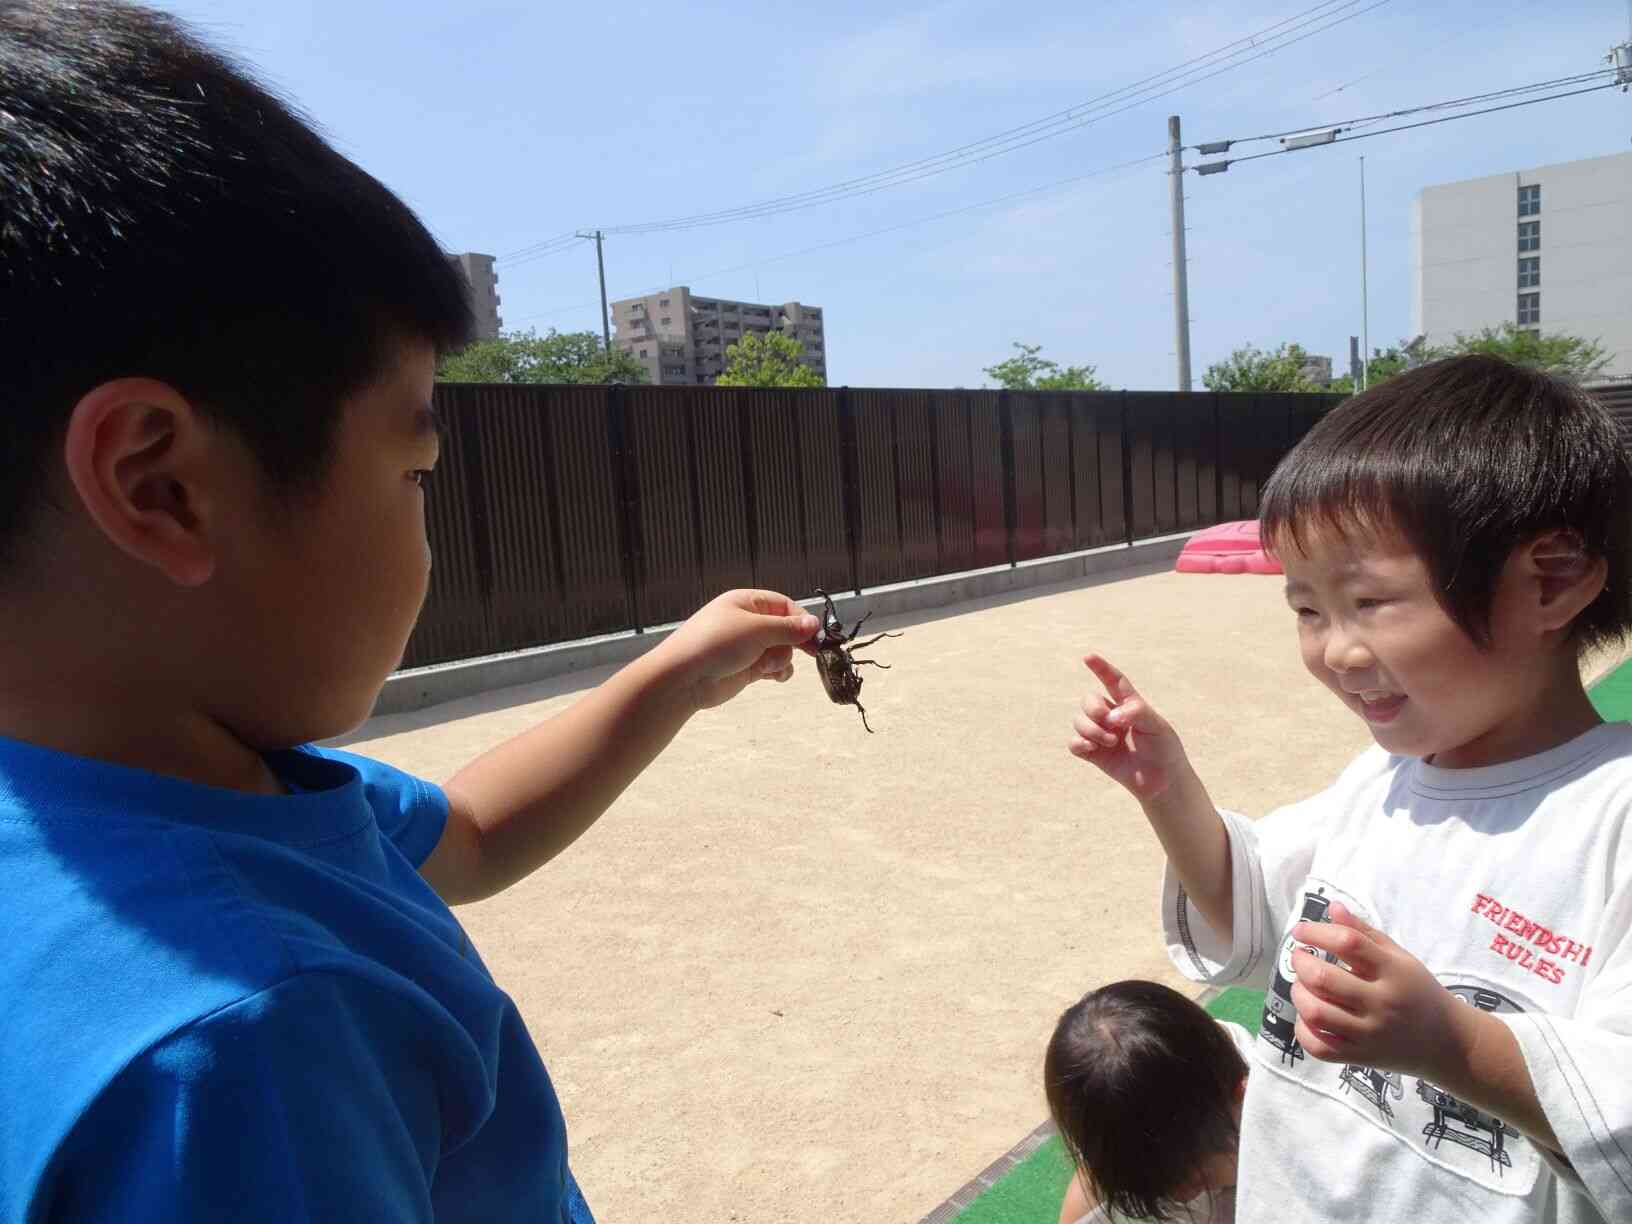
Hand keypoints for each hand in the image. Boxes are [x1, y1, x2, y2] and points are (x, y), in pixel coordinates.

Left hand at [652, 589, 819, 711]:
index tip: (815, 635)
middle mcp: (748, 623)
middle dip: (794, 641)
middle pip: (786, 628)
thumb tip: (814, 623)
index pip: (784, 605)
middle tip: (811, 652)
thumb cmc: (714, 644)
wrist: (684, 678)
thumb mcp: (756, 630)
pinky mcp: (747, 668)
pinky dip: (777, 671)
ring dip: (782, 658)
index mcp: (746, 603)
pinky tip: (774, 676)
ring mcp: (748, 646)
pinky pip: (773, 667)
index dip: (801, 619)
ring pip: (781, 650)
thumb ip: (788, 628)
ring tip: (769, 666)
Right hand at [1068, 654, 1191, 800]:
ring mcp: (1101, 734)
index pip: (1114, 681)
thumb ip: (1137, 713)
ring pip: (1079, 721)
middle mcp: (1112, 716)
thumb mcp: (1157, 726)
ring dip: (1091, 729)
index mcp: (1129, 705)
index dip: (1101, 668)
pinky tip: (1091, 748)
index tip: (1088, 657)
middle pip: (1089, 700)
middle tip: (1110, 722)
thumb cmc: (1165, 750)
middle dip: (1094, 708)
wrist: (1164, 781)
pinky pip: (1073, 743)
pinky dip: (1079, 742)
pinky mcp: (1093, 754)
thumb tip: (1111, 716)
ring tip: (1110, 742)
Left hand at [1290, 902, 1475, 1080]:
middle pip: (1324, 979)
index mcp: (1393, 972)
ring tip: (1302, 985)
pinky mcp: (1361, 1057)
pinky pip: (1319, 1046)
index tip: (1301, 931)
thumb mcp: (1399, 957)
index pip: (1348, 943)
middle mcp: (1382, 1003)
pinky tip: (1308, 1016)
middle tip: (1300, 957)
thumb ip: (1364, 932)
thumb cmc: (1417, 991)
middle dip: (1301, 963)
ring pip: (1316, 1012)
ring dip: (1298, 993)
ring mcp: (1370, 1033)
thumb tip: (1333, 908)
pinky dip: (1303, 1029)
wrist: (1446, 1042)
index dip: (1317, 932)